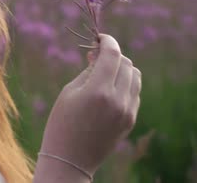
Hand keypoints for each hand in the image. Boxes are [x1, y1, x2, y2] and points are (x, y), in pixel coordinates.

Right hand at [38, 34, 141, 174]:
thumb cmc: (61, 123)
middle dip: (113, 55)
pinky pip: (134, 92)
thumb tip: (100, 56)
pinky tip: (108, 89)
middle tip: (96, 56)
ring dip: (122, 68)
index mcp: (98, 90)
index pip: (113, 54)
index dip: (107, 41)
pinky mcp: (130, 119)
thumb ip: (88, 71)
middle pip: (126, 63)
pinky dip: (125, 84)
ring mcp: (127, 111)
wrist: (70, 159)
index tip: (100, 38)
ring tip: (104, 73)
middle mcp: (118, 99)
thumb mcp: (69, 92)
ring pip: (135, 76)